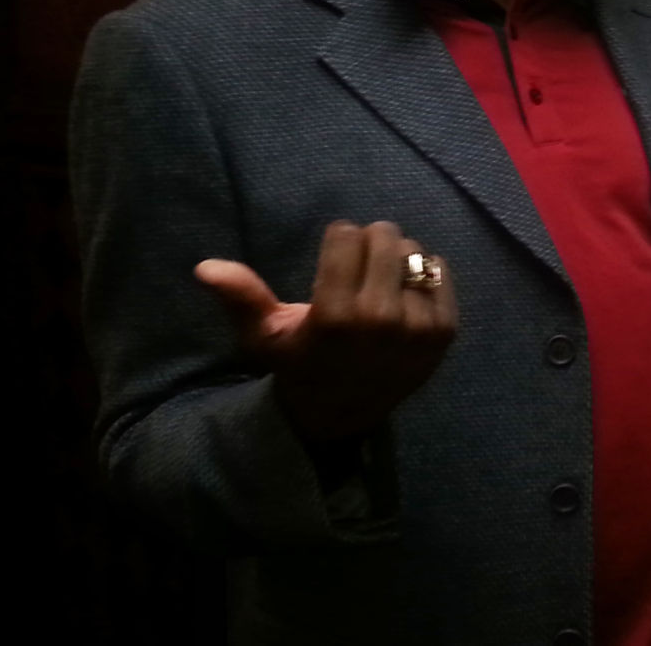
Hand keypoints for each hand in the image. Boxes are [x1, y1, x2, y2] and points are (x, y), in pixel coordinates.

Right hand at [196, 220, 457, 442]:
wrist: (343, 415)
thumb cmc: (299, 366)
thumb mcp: (263, 337)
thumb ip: (241, 298)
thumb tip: (205, 266)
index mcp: (334, 315)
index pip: (346, 235)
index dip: (337, 241)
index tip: (332, 258)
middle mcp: (380, 319)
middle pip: (385, 236)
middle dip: (369, 244)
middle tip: (358, 268)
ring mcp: (418, 326)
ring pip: (415, 252)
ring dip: (398, 260)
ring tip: (380, 284)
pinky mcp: (445, 331)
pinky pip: (441, 271)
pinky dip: (424, 276)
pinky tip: (404, 297)